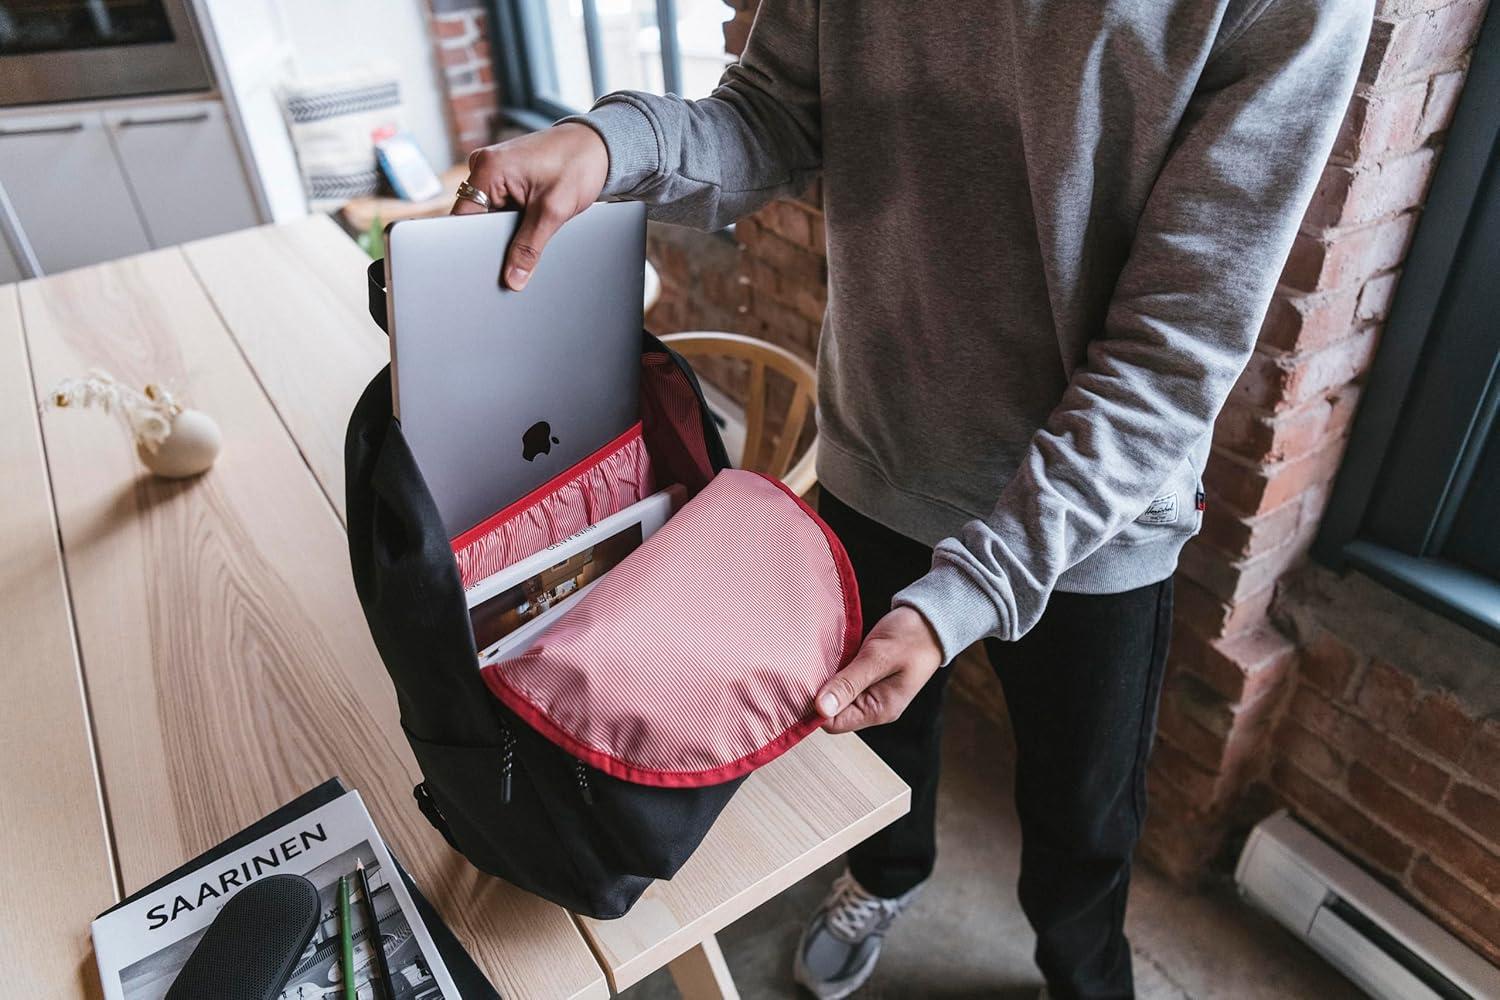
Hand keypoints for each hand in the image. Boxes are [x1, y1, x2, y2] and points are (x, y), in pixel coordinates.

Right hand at [454, 123, 609, 289]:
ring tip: (531, 225)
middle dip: (495, 237)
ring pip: (490, 214)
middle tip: (518, 249)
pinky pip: (501, 206)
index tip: (488, 264)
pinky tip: (531, 219)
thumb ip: (529, 248)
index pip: (463, 218)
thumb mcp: (552, 212)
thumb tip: (513, 278)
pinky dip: (515, 218)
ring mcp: (494, 170)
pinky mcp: (505, 176)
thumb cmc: (577, 164)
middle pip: (475, 218)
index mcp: (487, 168)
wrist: (596, 147)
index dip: (472, 243)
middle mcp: (484, 165)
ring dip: (507, 227)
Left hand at [815, 606, 943, 732]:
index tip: (802, 684)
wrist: (931, 619)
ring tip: (819, 661)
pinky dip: (833, 672)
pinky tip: (829, 658)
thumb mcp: (878, 657)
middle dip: (818, 692)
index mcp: (880, 710)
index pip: (834, 723)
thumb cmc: (912, 636)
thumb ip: (849, 683)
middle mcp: (874, 707)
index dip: (814, 706)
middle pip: (832, 711)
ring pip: (835, 696)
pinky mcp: (867, 679)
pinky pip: (842, 682)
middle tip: (808, 668)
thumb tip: (820, 708)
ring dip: (825, 680)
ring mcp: (871, 693)